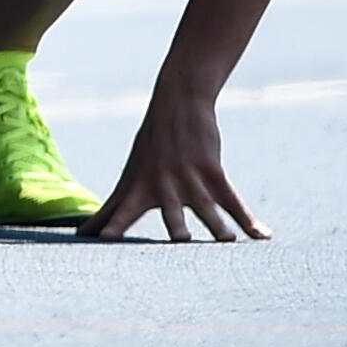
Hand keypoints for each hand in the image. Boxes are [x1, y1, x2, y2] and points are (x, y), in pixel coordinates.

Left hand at [90, 89, 266, 240]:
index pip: (119, 210)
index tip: (97, 238)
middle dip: (174, 227)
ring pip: (206, 208)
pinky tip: (263, 236)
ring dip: (217, 226)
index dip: (110, 224)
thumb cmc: (149, 149)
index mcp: (137, 187)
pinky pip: (233, 201)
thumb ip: (112, 210)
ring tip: (228, 241)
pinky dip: (249, 220)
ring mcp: (188, 178)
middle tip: (178, 241)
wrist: (177, 105)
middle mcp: (162, 184)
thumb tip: (83, 234)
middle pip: (168, 212)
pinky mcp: (212, 172)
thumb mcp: (129, 176)